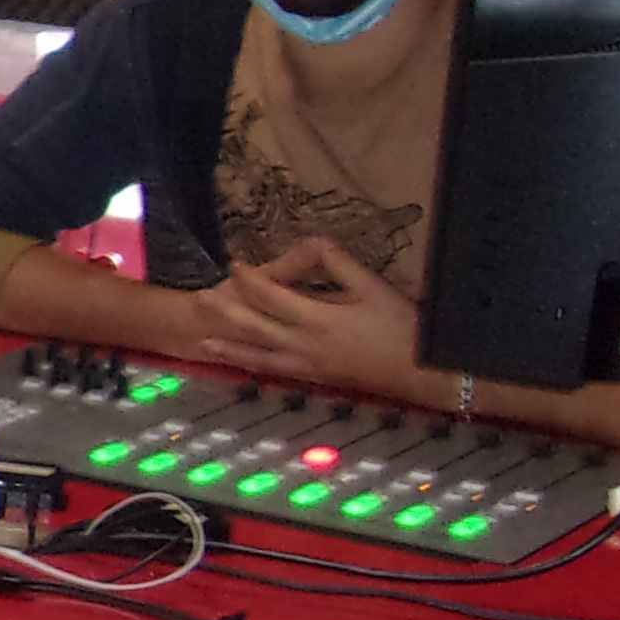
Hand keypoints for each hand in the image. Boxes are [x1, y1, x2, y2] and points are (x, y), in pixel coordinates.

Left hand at [191, 234, 423, 395]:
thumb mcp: (372, 288)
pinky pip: (277, 372)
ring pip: (260, 356)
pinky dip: (256, 367)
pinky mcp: (316, 379)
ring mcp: (308, 366)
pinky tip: (245, 364)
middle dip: (227, 312)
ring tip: (204, 342)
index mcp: (318, 319)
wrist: (419, 373)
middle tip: (200, 300)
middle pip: (256, 327)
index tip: (234, 264)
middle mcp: (305, 345)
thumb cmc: (399, 326)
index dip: (250, 279)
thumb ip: (339, 265)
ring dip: (231, 347)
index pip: (272, 296)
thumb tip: (314, 239)